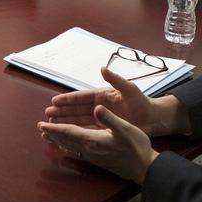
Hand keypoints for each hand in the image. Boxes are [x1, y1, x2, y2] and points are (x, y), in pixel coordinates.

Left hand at [38, 105, 158, 183]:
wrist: (145, 168)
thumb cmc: (136, 147)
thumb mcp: (125, 128)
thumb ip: (109, 118)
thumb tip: (96, 107)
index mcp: (93, 139)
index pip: (68, 132)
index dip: (54, 128)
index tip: (41, 124)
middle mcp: (89, 149)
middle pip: (66, 140)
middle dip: (53, 134)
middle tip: (40, 129)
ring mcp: (93, 156)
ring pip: (70, 147)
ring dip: (58, 141)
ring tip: (48, 138)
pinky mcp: (98, 161)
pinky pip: (78, 154)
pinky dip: (69, 149)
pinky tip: (68, 150)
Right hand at [44, 68, 162, 133]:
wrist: (153, 119)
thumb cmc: (142, 102)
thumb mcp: (130, 89)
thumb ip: (116, 80)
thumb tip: (102, 68)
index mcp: (102, 95)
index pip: (81, 97)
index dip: (67, 99)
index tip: (54, 101)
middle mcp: (99, 106)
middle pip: (76, 109)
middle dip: (62, 112)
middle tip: (47, 115)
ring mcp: (100, 117)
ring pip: (79, 120)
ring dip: (66, 122)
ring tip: (52, 124)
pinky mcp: (104, 128)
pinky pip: (87, 130)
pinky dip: (76, 131)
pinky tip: (67, 134)